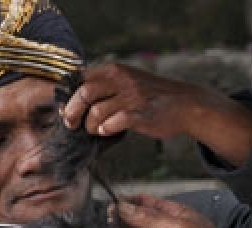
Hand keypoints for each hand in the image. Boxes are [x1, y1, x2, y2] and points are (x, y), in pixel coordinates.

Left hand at [62, 63, 202, 139]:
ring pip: (97, 112)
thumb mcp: (128, 80)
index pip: (81, 79)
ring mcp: (132, 97)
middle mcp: (122, 80)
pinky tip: (108, 131)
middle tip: (71, 124)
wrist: (185, 104)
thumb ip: (106, 85)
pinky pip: (115, 123)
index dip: (70, 96)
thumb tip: (76, 98)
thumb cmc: (152, 96)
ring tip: (95, 130)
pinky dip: (106, 129)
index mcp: (115, 70)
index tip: (67, 109)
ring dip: (90, 125)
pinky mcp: (141, 115)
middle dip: (72, 112)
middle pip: (84, 94)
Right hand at [115, 195, 251, 227]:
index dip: (130, 201)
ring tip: (111, 227)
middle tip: (110, 215)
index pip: (146, 203)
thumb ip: (147, 218)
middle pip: (137, 218)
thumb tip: (123, 207)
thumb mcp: (175, 226)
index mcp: (173, 214)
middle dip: (123, 216)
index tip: (115, 202)